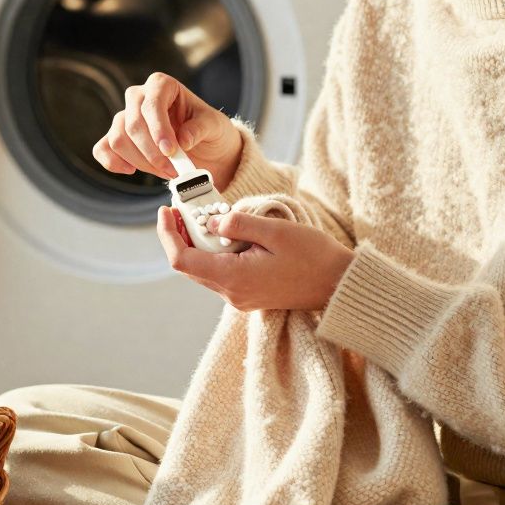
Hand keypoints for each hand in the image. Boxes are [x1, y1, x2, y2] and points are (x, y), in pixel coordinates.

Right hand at [93, 72, 241, 187]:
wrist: (206, 148)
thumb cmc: (209, 130)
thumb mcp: (215, 126)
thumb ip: (200, 129)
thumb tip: (183, 140)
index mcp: (162, 85)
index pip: (152, 104)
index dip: (158, 129)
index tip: (170, 151)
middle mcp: (139, 97)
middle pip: (132, 124)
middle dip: (151, 153)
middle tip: (173, 170)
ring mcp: (125, 117)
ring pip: (118, 139)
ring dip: (141, 162)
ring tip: (166, 171)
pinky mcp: (118, 138)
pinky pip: (103, 148)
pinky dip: (112, 163)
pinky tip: (131, 170)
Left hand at [156, 206, 354, 311]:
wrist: (338, 285)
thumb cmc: (313, 257)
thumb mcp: (275, 232)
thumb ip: (238, 224)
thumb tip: (210, 221)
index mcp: (233, 278)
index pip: (182, 259)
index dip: (167, 235)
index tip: (166, 211)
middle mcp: (231, 293)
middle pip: (189, 264)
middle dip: (180, 235)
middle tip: (183, 207)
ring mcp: (239, 297)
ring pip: (202, 268)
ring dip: (197, 243)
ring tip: (204, 216)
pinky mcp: (247, 294)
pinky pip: (219, 272)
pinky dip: (213, 251)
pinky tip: (223, 233)